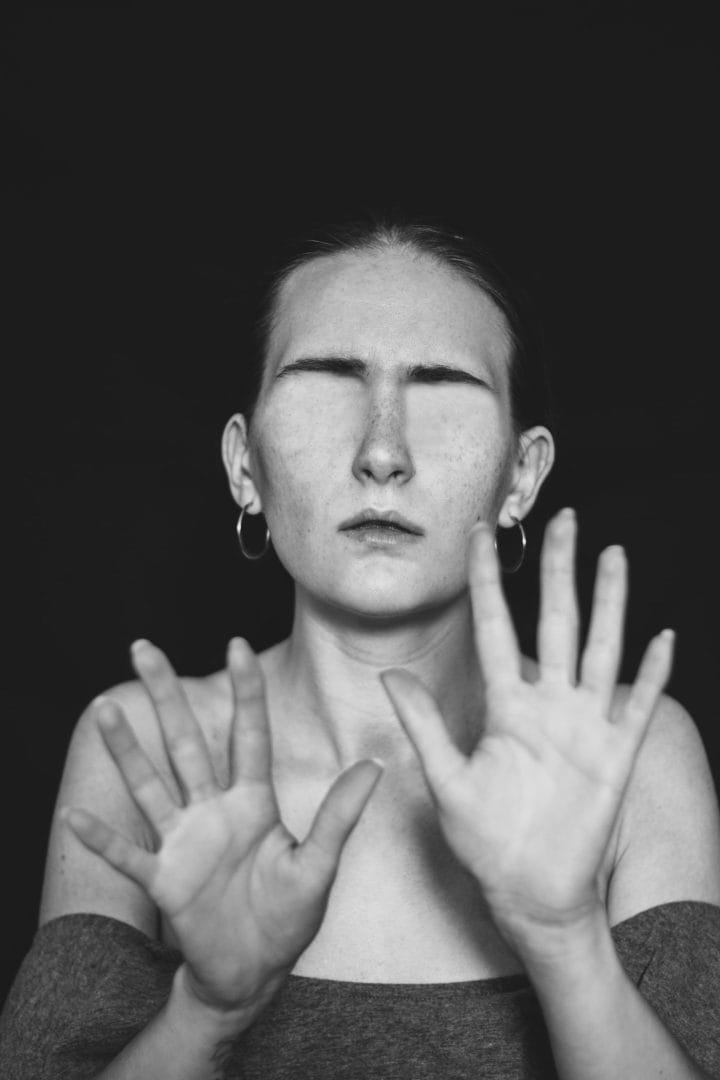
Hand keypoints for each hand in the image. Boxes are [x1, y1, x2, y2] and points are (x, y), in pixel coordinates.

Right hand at [62, 638, 381, 1012]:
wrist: (253, 971)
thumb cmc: (288, 916)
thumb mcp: (318, 867)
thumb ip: (339, 817)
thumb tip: (374, 766)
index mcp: (253, 802)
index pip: (248, 735)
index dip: (244, 691)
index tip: (235, 645)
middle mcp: (214, 811)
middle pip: (186, 743)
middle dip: (166, 696)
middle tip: (144, 647)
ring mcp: (184, 842)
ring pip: (151, 785)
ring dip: (128, 750)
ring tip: (105, 708)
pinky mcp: (164, 881)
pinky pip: (128, 855)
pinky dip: (102, 837)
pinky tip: (74, 816)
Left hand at [380, 508, 673, 951]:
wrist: (529, 893)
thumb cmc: (485, 841)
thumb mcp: (447, 780)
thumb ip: (424, 724)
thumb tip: (390, 674)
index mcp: (505, 704)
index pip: (495, 626)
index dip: (486, 580)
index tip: (477, 534)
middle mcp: (547, 704)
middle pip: (555, 620)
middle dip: (558, 570)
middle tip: (564, 518)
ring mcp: (584, 726)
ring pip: (600, 648)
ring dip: (608, 602)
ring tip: (612, 555)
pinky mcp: (614, 756)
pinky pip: (636, 706)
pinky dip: (650, 674)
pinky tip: (662, 637)